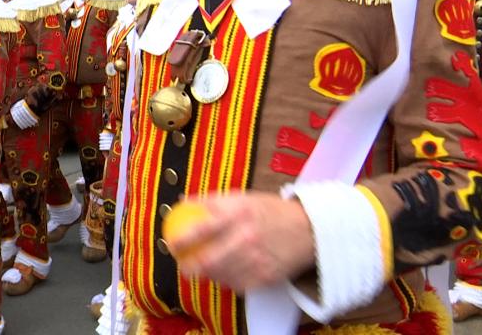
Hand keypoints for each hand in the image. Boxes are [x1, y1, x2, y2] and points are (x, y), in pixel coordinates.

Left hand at [168, 192, 314, 292]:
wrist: (310, 229)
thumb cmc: (271, 211)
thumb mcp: (243, 197)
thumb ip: (213, 201)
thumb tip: (183, 202)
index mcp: (239, 213)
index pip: (202, 228)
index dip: (181, 239)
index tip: (170, 243)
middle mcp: (246, 238)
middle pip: (208, 260)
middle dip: (190, 267)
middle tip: (183, 266)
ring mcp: (257, 260)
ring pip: (221, 275)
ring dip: (209, 274)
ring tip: (205, 269)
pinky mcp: (265, 278)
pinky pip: (238, 284)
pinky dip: (228, 281)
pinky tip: (226, 274)